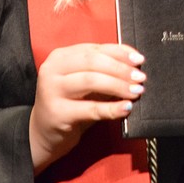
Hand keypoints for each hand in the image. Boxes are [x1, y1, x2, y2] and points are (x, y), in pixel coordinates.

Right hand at [29, 43, 145, 172]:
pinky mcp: (57, 113)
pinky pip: (90, 108)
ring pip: (91, 80)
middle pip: (92, 61)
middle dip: (120, 69)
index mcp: (61, 56)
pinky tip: (126, 108)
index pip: (95, 48)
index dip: (119, 52)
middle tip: (140, 77)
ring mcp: (52, 90)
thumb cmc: (69, 104)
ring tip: (136, 91)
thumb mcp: (84, 82)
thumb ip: (104, 70)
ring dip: (118, 85)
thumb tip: (135, 63)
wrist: (43, 134)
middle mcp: (53, 69)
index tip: (139, 59)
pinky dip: (111, 108)